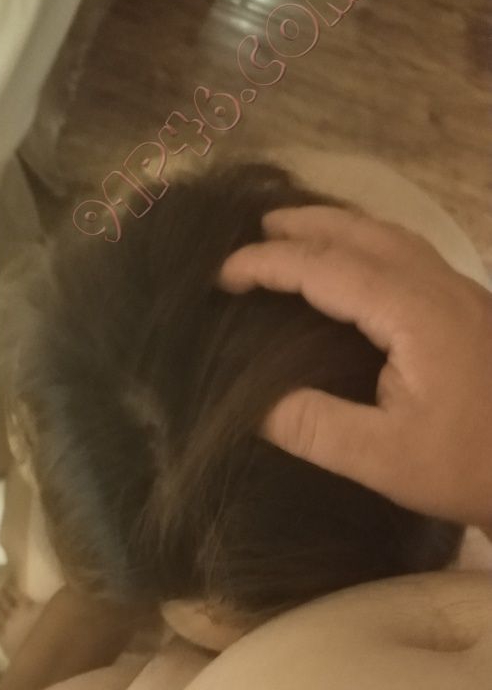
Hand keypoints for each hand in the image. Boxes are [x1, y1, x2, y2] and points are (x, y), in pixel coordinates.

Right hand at [219, 206, 491, 526]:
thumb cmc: (469, 465)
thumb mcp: (384, 459)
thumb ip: (314, 428)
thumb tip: (249, 405)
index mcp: (414, 312)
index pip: (327, 268)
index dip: (269, 265)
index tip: (222, 275)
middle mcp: (439, 286)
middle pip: (363, 232)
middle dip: (303, 225)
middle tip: (253, 229)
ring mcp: (460, 292)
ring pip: (391, 236)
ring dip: (338, 227)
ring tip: (294, 233)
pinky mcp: (469, 308)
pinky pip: (408, 253)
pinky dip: (368, 243)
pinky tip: (356, 264)